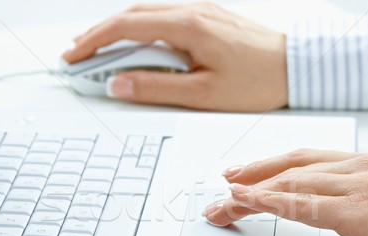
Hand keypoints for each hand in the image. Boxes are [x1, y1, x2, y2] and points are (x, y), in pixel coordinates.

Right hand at [62, 2, 287, 111]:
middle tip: (77, 54)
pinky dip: (141, 28)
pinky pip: (164, 16)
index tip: (74, 57)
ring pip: (146, 12)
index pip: (125, 26)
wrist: (294, 67)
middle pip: (131, 14)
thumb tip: (118, 84)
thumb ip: (156, 88)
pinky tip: (136, 43)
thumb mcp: (203, 94)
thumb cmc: (257, 81)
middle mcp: (192, 9)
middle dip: (99, 34)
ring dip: (119, 29)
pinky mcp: (208, 16)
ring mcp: (201, 9)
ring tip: (100, 50)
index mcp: (188, 26)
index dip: (94, 42)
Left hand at [203, 150, 367, 235]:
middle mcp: (364, 166)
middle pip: (294, 165)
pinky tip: (247, 202)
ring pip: (292, 183)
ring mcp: (362, 185)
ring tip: (226, 202)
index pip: (309, 160)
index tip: (248, 174)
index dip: (273, 166)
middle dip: (255, 174)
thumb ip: (351, 200)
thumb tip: (316, 208)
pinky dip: (269, 202)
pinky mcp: (359, 210)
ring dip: (252, 193)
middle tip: (227, 183)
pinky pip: (303, 205)